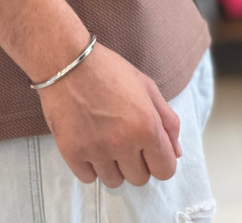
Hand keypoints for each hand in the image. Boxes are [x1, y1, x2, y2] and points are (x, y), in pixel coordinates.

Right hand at [35, 41, 182, 186]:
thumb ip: (167, 120)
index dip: (159, 160)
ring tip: (103, 138)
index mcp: (147, 127)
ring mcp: (96, 150)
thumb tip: (176, 152)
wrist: (66, 60)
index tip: (148, 149)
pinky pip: (88, 178)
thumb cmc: (107, 69)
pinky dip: (89, 165)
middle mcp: (123, 143)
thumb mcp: (146, 86)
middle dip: (135, 162)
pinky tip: (87, 142)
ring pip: (114, 181)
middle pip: (139, 179)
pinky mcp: (72, 152)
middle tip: (122, 137)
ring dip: (112, 165)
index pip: (165, 170)